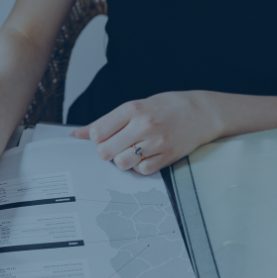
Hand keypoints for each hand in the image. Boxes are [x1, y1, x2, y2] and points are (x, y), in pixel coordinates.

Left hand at [71, 91, 224, 174]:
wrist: (201, 112)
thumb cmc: (166, 107)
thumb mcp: (135, 106)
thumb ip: (105, 121)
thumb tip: (75, 134)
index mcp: (132, 109)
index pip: (97, 132)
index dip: (95, 138)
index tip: (103, 136)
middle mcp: (143, 125)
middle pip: (105, 151)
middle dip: (106, 151)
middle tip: (116, 146)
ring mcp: (156, 143)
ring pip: (122, 163)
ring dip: (122, 160)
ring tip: (131, 151)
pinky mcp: (167, 157)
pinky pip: (142, 171)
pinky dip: (139, 167)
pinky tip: (145, 156)